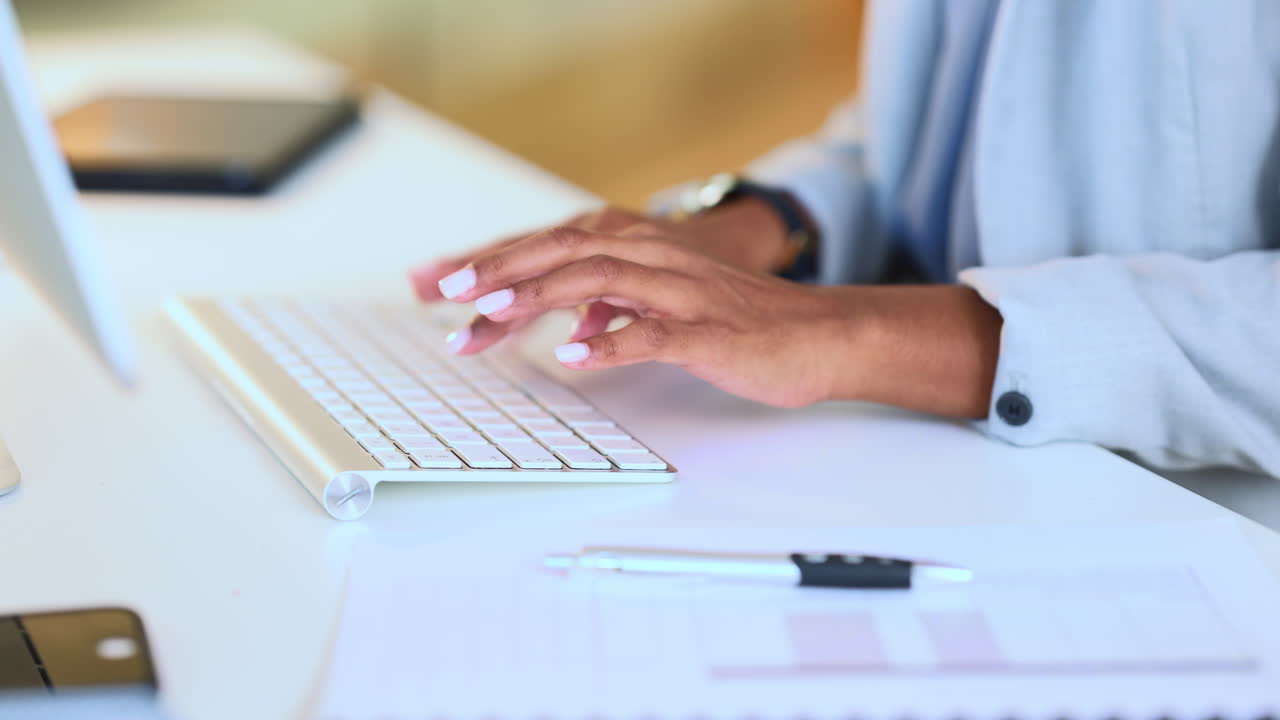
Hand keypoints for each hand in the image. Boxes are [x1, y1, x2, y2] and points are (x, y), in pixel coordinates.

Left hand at [433, 225, 849, 407]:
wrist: (821, 333)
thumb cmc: (742, 323)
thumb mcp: (667, 305)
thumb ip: (617, 305)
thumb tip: (571, 321)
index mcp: (642, 251)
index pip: (556, 246)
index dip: (496, 259)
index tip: (442, 280)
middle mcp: (656, 260)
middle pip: (565, 251)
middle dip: (501, 269)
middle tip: (447, 291)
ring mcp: (682, 294)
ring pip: (599, 281)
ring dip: (538, 296)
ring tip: (487, 314)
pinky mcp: (707, 331)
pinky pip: (652, 332)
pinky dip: (609, 341)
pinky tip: (573, 354)